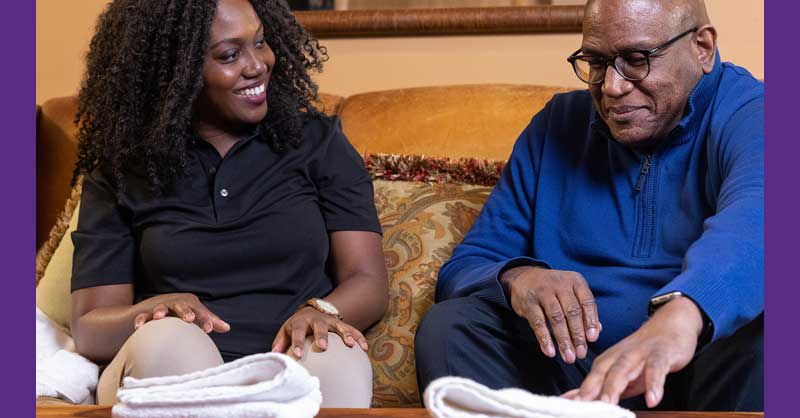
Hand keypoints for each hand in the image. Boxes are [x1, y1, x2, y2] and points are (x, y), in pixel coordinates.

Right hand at [133, 293, 229, 333]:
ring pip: (161, 308)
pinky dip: (141, 320)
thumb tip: (227, 327)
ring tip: (159, 316)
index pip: (200, 311)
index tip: (209, 329)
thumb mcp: (195, 314)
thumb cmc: (181, 313)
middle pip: (181, 305)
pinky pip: (142, 317)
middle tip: (189, 319)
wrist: (156, 307)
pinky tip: (139, 327)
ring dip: (160, 311)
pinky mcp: (146, 314)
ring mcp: (160, 308)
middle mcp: (176, 304)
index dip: (205, 319)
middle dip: (184, 311)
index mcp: (190, 304)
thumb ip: (209, 320)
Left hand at [271, 307, 367, 357]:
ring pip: (339, 326)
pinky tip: (364, 348)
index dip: (297, 343)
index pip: (298, 332)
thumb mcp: (286, 332)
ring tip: (350, 345)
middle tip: (323, 347)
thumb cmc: (296, 327)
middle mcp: (316, 320)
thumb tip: (274, 355)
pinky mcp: (341, 324)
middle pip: (319, 326)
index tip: (297, 355)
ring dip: (345, 334)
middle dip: (321, 335)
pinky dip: (358, 337)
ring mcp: (330, 321)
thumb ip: (280, 343)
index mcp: (300, 322)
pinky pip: (352, 329)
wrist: (311, 311)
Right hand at [501, 266, 600, 362]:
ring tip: (568, 356)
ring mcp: (543, 292)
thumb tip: (597, 331)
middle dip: (578, 335)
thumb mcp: (571, 293)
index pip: (587, 302)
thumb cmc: (553, 289)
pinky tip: (550, 351)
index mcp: (575, 281)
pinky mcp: (528, 302)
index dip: (591, 321)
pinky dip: (544, 338)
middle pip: (572, 312)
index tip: (592, 339)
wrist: (523, 277)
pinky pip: (538, 322)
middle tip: (581, 354)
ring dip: (563, 340)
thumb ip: (584, 310)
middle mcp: (560, 284)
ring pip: (556, 318)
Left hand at [564, 296, 702, 407]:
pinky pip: (655, 370)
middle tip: (580, 407)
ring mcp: (639, 355)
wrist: (670, 326)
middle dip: (590, 391)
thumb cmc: (642, 355)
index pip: (588, 382)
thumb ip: (598, 388)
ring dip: (614, 387)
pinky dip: (654, 384)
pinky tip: (652, 399)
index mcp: (605, 363)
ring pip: (623, 370)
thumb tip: (572, 401)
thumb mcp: (619, 373)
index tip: (566, 410)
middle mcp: (618, 357)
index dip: (577, 397)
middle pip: (601, 375)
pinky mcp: (660, 355)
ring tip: (608, 404)